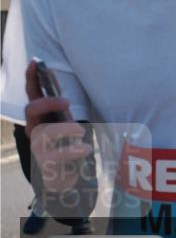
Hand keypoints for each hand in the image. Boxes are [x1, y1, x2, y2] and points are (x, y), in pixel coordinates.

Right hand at [25, 61, 91, 192]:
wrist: (66, 175)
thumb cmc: (65, 144)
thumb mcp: (64, 119)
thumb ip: (58, 102)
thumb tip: (51, 74)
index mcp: (40, 118)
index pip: (32, 95)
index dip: (31, 78)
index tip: (36, 62)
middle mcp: (35, 130)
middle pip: (31, 110)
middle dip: (47, 102)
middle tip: (67, 102)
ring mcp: (38, 148)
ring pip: (43, 133)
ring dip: (64, 129)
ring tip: (80, 131)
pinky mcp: (45, 165)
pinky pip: (54, 156)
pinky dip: (71, 151)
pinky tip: (83, 149)